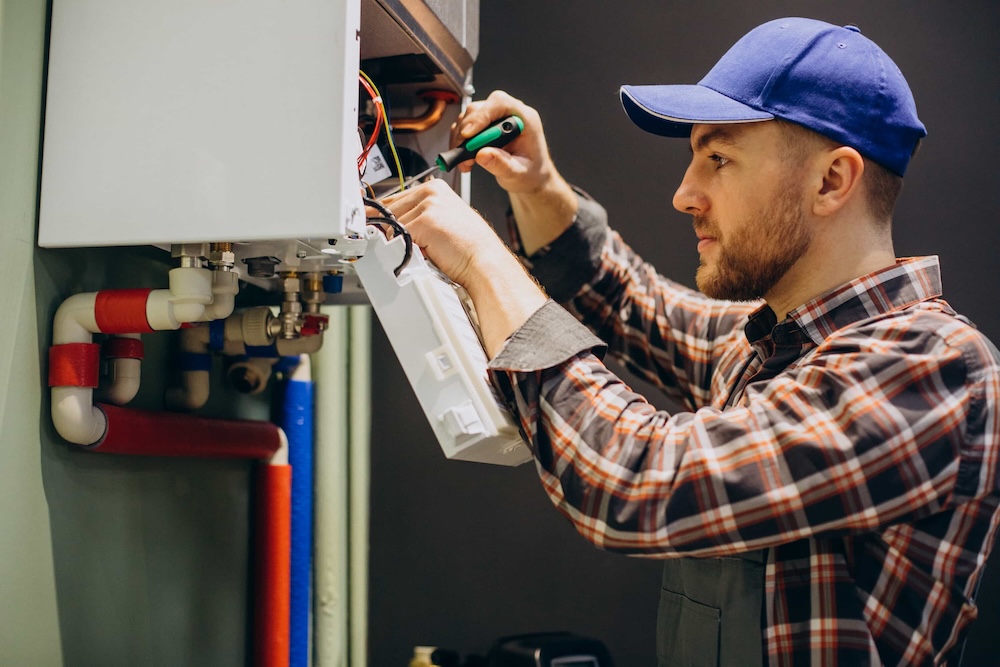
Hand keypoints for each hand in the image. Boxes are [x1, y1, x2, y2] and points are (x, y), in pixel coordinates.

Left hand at [378, 179, 514, 288]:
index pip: (395, 198)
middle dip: (393, 230)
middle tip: (410, 244)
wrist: (484, 262)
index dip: (384, 215)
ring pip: (393, 225)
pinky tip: (426, 252)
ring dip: (403, 241)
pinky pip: (399, 237)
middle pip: (390, 210)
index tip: (376, 224)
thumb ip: (418, 216)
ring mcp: (428, 204)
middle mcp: (431, 191)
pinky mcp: (424, 221)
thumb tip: (389, 224)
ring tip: (426, 249)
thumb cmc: (468, 247)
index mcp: (436, 188)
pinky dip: (407, 248)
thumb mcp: (442, 221)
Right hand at [452, 90, 578, 254]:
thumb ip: (502, 165)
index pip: (499, 105)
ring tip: (463, 161)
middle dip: (467, 129)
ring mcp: (498, 120)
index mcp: (525, 118)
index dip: (482, 116)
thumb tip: (484, 154)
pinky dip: (462, 144)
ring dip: (462, 139)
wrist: (533, 182)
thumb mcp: (519, 175)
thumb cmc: (531, 177)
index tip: (469, 134)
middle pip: (481, 109)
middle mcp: (511, 115)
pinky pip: (468, 129)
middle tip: (461, 151)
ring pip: (470, 118)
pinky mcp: (487, 129)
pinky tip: (465, 161)